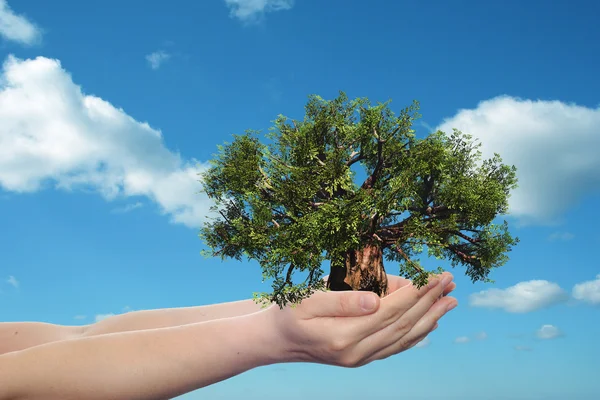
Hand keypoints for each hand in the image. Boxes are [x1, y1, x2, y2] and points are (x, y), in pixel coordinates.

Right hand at [266, 272, 456, 367]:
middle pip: (403, 325)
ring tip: (450, 301)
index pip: (391, 311)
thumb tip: (377, 300)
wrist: (276, 341)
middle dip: (430, 302)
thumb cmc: (288, 313)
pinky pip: (396, 347)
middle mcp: (357, 353)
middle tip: (450, 282)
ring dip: (431, 318)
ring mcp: (361, 359)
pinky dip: (416, 334)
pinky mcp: (362, 359)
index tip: (434, 276)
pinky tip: (430, 324)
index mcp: (344, 336)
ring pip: (404, 338)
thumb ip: (342, 300)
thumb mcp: (307, 299)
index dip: (416, 293)